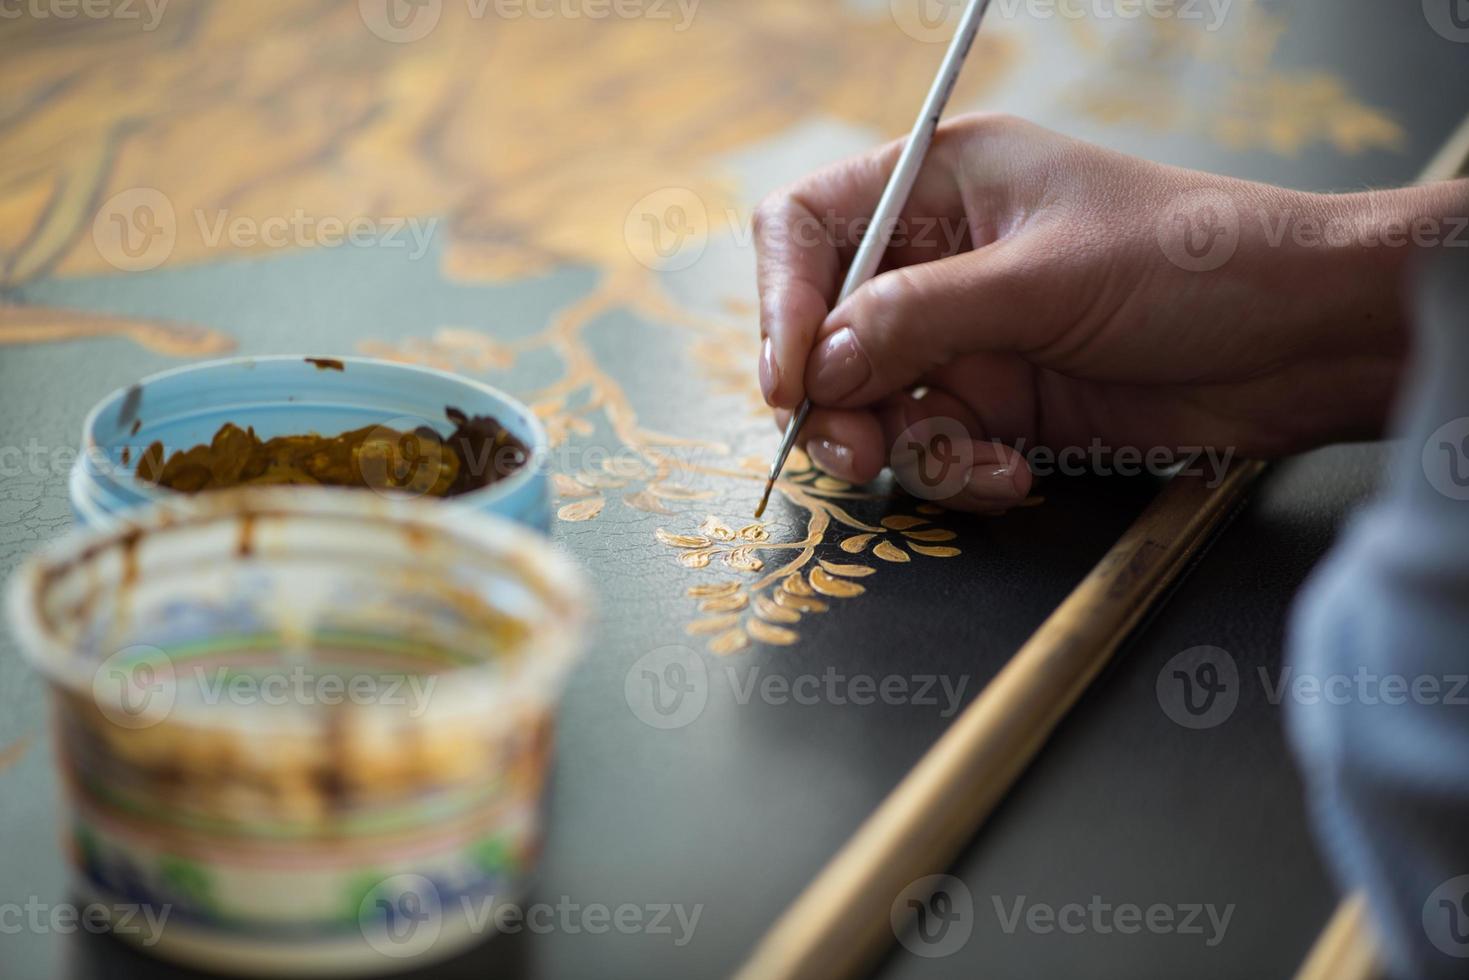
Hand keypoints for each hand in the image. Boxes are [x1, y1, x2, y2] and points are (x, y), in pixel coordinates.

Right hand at [754, 113, 1462, 510]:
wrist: (1306, 343)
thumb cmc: (1199, 263)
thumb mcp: (1049, 277)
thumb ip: (922, 315)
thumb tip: (819, 361)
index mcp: (943, 185)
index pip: (810, 229)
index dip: (784, 301)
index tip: (792, 378)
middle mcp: (940, 262)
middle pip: (827, 334)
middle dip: (835, 401)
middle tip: (853, 451)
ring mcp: (969, 340)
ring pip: (874, 407)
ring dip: (905, 449)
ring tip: (970, 461)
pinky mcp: (1002, 406)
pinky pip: (935, 450)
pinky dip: (961, 472)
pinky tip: (1016, 470)